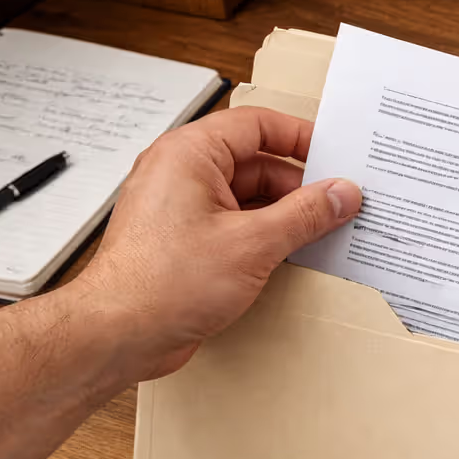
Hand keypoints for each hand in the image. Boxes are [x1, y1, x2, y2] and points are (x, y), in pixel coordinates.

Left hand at [69, 106, 360, 380]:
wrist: (118, 333)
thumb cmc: (161, 283)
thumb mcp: (253, 244)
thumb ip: (305, 215)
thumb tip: (340, 194)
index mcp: (189, 154)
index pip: (256, 125)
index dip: (300, 138)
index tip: (334, 157)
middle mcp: (180, 173)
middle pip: (255, 162)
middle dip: (298, 186)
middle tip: (337, 205)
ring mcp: (180, 207)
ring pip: (246, 196)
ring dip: (283, 214)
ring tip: (319, 232)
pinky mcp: (184, 240)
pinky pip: (234, 223)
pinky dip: (263, 235)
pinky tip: (290, 254)